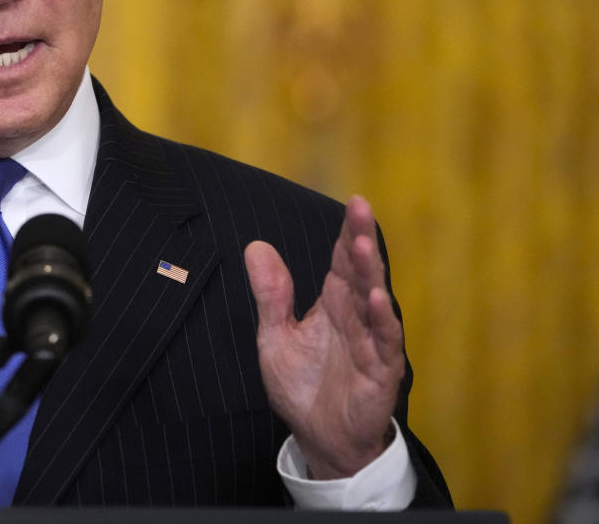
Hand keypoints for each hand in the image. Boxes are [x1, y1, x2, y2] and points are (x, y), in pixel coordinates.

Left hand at [243, 195, 402, 478]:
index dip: (347, 233)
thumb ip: (271, 294)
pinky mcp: (380, 372)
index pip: (342, 262)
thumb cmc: (303, 386)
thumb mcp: (275, 336)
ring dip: (370, 274)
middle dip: (361, 239)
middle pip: (360, 272)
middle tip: (361, 206)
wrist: (318, 438)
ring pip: (374, 301)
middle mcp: (356, 317)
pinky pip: (384, 343)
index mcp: (334, 304)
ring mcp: (372, 343)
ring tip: (363, 244)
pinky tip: (375, 299)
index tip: (354, 202)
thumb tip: (256, 246)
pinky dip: (381, 321)